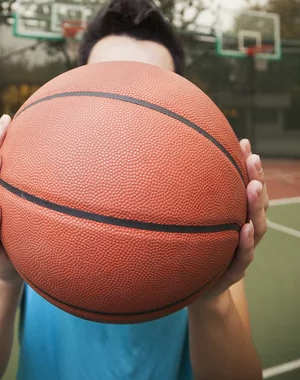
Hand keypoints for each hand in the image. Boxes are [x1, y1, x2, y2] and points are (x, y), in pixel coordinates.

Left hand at [197, 138, 267, 300]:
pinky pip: (244, 256)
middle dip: (257, 179)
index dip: (250, 167)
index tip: (246, 144)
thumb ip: (192, 197)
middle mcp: (244, 229)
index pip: (248, 187)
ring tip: (253, 186)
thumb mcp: (194, 220)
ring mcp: (242, 249)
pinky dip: (246, 242)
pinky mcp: (235, 270)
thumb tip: (176, 156)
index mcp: (236, 215)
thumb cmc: (195, 247)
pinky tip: (245, 228)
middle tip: (253, 159)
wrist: (194, 288)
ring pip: (257, 226)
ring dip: (256, 205)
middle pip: (257, 202)